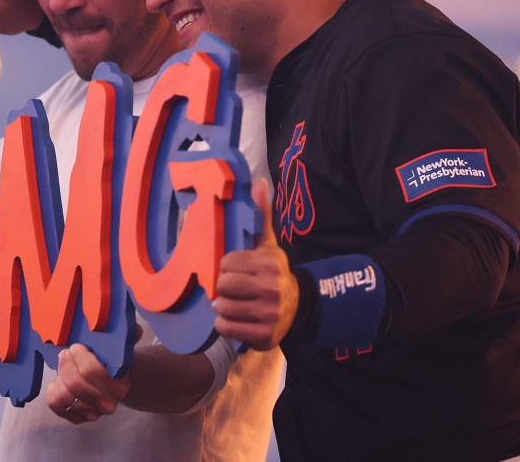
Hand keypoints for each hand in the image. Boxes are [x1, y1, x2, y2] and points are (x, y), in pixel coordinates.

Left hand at [47, 343, 129, 423]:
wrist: (116, 383)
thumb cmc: (112, 362)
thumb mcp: (119, 349)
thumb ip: (125, 338)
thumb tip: (135, 330)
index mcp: (119, 384)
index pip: (91, 371)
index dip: (79, 356)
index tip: (77, 346)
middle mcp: (107, 403)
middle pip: (75, 383)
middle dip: (66, 364)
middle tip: (66, 353)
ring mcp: (93, 413)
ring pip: (64, 395)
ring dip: (60, 377)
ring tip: (64, 366)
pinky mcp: (79, 418)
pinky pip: (56, 405)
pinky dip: (53, 391)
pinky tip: (60, 381)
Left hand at [213, 179, 298, 349]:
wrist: (297, 308)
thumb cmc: (273, 273)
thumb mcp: (268, 245)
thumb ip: (261, 215)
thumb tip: (258, 183)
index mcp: (269, 264)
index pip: (225, 263)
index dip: (225, 267)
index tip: (233, 269)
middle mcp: (271, 288)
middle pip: (223, 285)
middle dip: (222, 287)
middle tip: (231, 288)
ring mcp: (269, 314)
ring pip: (223, 308)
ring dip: (222, 307)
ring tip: (233, 302)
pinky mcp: (264, 335)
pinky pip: (226, 327)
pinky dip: (225, 324)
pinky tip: (236, 318)